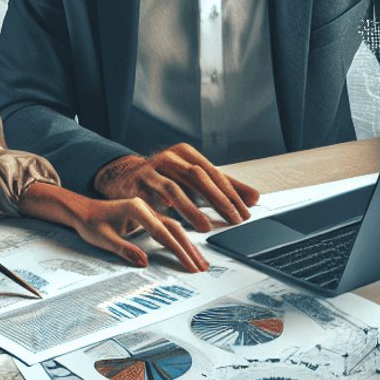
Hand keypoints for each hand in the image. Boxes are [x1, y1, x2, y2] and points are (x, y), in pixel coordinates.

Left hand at [68, 197, 210, 272]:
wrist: (82, 210)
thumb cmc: (90, 222)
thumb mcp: (103, 238)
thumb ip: (124, 249)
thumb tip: (145, 262)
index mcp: (135, 208)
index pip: (161, 232)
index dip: (177, 249)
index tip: (188, 264)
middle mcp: (145, 207)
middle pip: (174, 228)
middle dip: (189, 249)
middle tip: (201, 267)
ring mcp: (148, 211)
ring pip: (174, 228)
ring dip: (188, 245)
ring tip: (200, 262)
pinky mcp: (148, 217)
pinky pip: (167, 229)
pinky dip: (179, 240)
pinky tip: (188, 250)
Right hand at [94, 144, 259, 232]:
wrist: (125, 177)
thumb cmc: (165, 179)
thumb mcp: (195, 182)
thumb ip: (224, 188)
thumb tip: (255, 198)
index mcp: (187, 154)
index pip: (215, 173)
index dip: (232, 193)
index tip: (244, 212)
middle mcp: (170, 157)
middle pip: (198, 176)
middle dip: (217, 199)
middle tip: (232, 219)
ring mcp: (152, 168)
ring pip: (174, 187)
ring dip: (190, 208)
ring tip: (205, 226)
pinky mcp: (136, 182)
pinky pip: (150, 195)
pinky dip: (162, 203)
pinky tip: (171, 213)